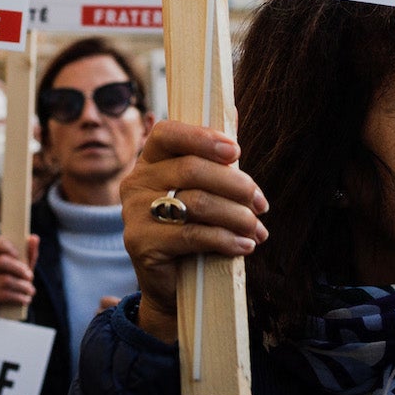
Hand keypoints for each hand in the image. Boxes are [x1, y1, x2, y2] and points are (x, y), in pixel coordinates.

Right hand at [0, 233, 38, 312]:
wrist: (9, 310)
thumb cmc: (17, 285)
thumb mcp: (25, 269)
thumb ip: (30, 254)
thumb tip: (34, 238)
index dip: (3, 244)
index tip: (17, 254)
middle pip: (0, 261)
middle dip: (19, 269)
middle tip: (30, 276)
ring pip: (4, 280)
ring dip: (22, 286)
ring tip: (31, 291)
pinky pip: (2, 294)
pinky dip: (17, 297)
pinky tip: (25, 300)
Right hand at [120, 120, 266, 345]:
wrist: (172, 285)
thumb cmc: (192, 229)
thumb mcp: (203, 190)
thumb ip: (214, 155)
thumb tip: (232, 110)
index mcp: (149, 162)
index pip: (167, 133)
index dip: (202, 136)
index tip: (237, 151)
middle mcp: (135, 183)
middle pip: (190, 169)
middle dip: (235, 185)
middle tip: (261, 203)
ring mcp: (134, 214)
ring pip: (195, 203)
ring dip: (236, 216)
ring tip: (257, 229)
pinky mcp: (140, 243)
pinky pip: (192, 235)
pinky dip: (225, 240)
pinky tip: (244, 246)